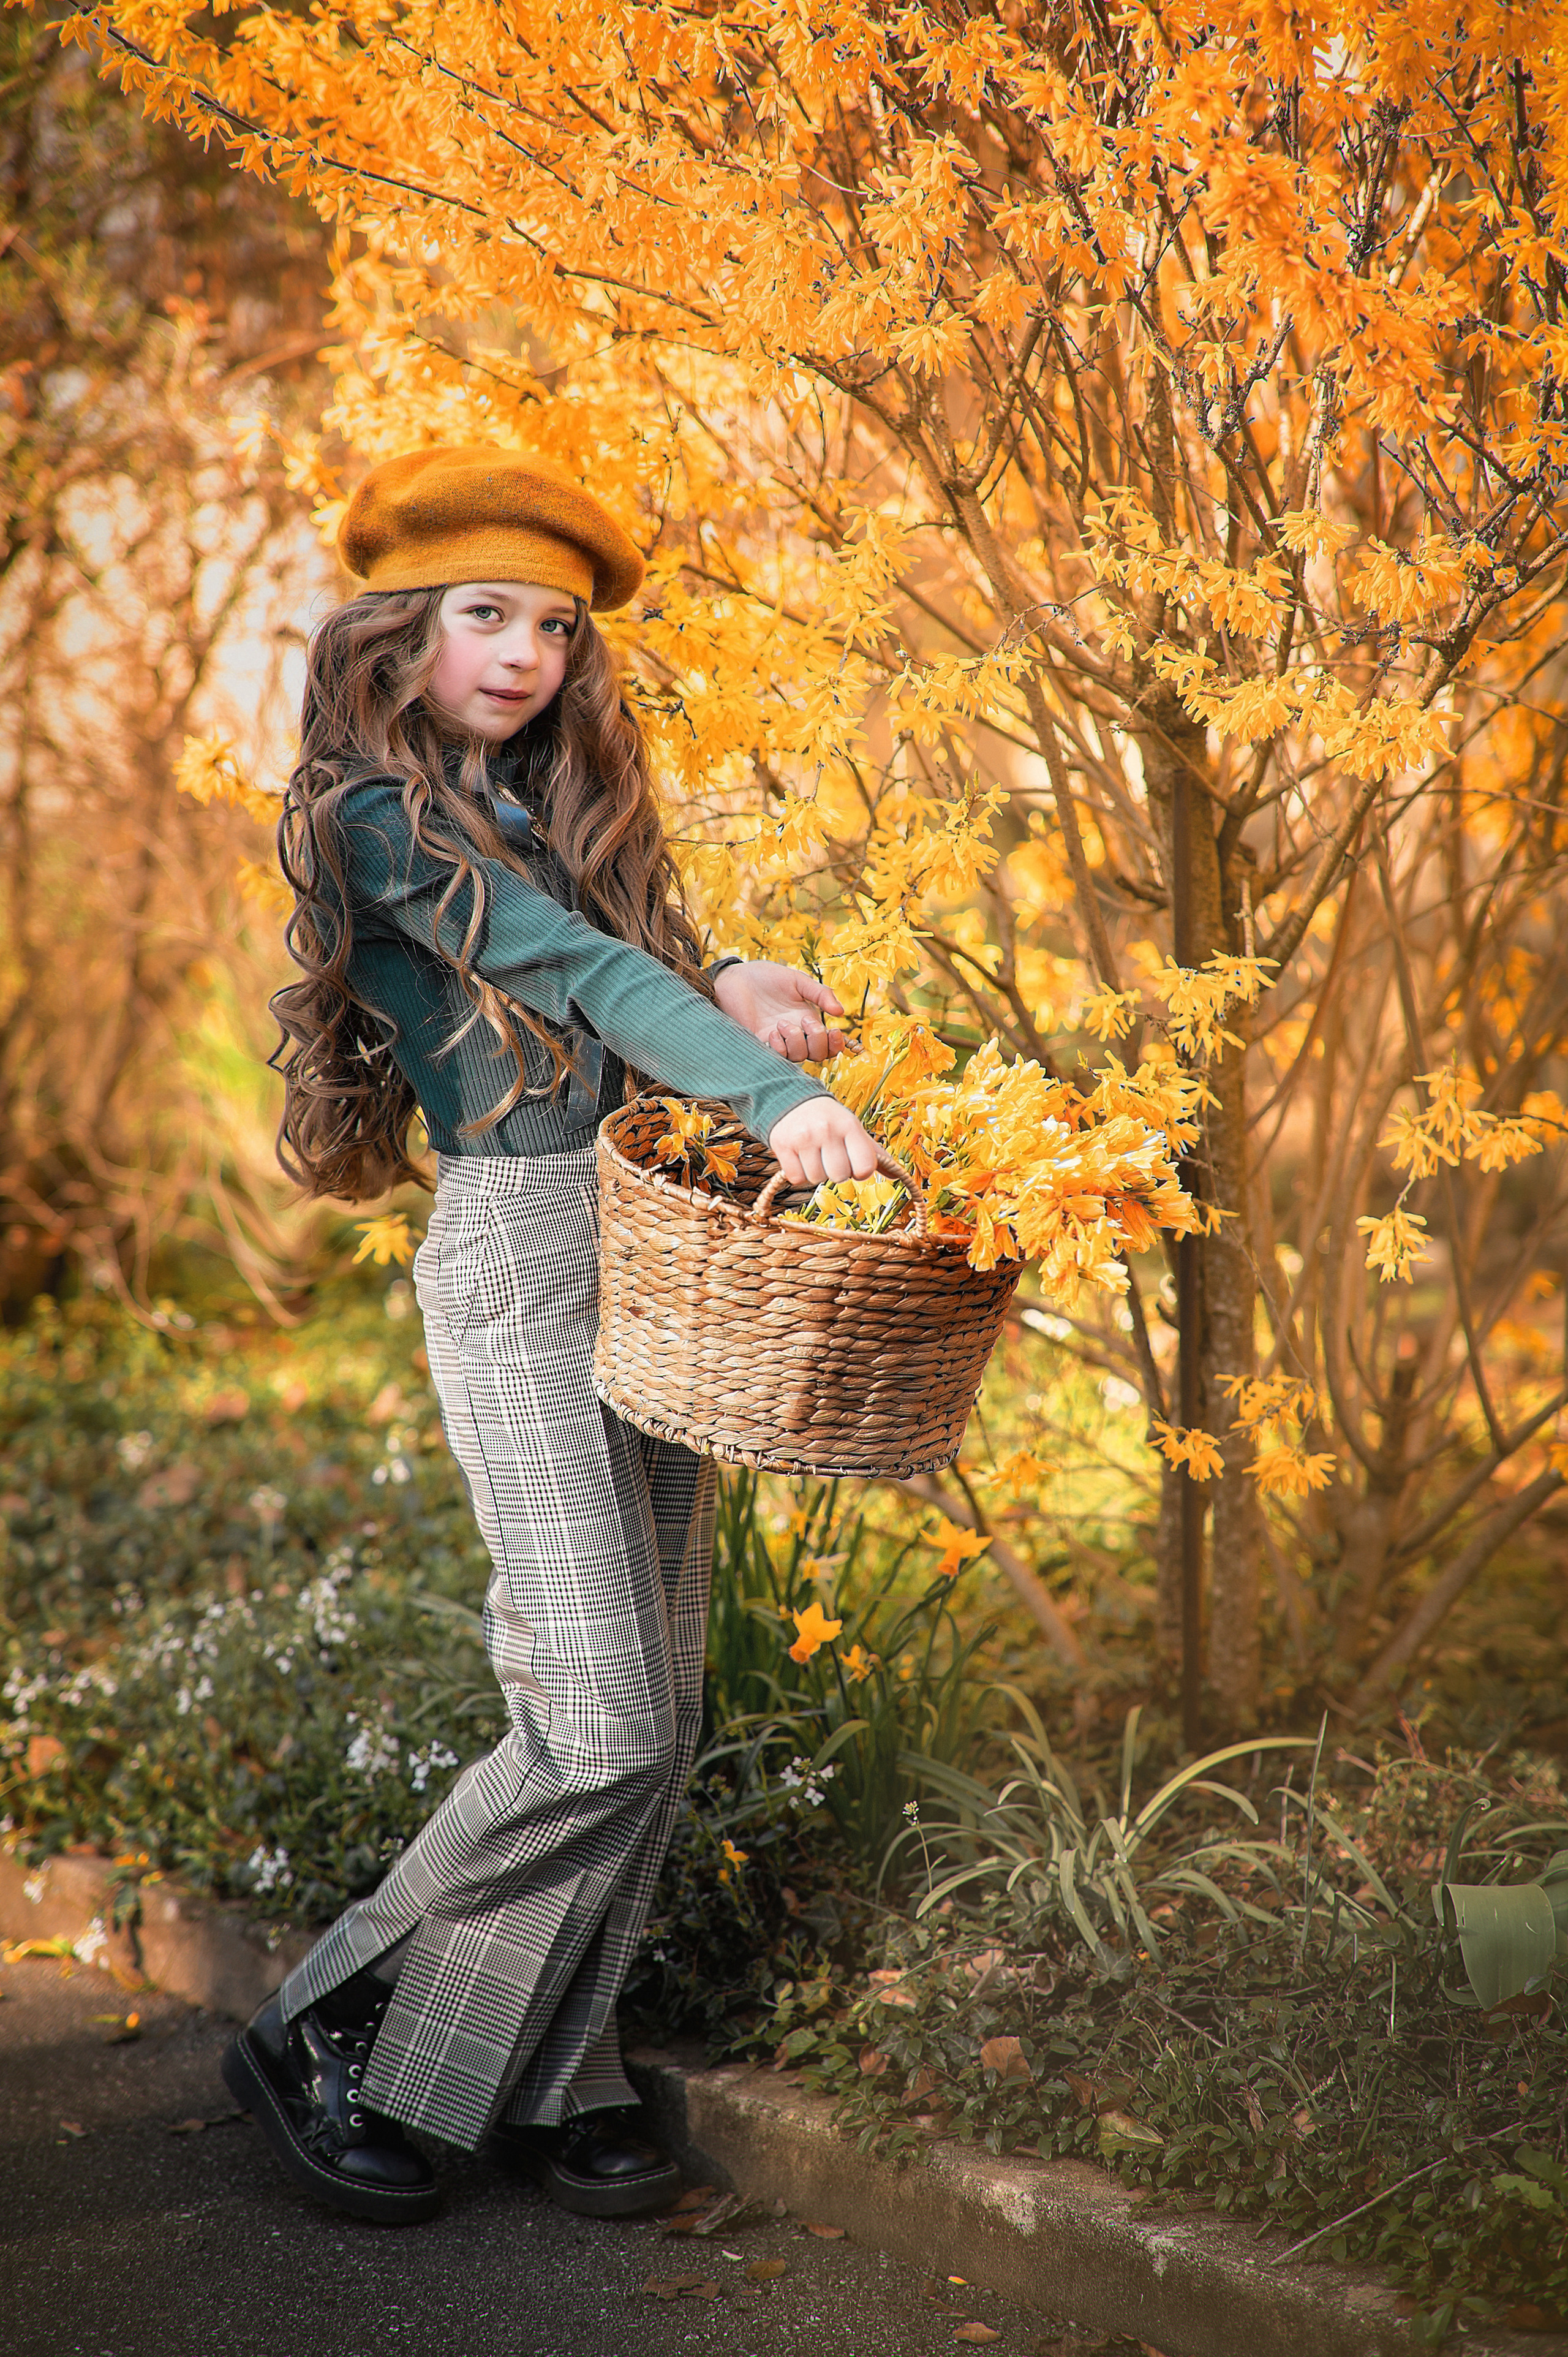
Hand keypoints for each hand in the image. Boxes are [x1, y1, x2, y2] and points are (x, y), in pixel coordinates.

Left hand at [713, 960, 848, 1062]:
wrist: (735, 978)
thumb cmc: (765, 977)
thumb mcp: (797, 981)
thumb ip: (820, 994)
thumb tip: (840, 1012)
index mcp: (807, 1019)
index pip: (828, 1043)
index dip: (835, 1044)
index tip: (834, 1031)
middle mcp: (796, 1033)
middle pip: (818, 1054)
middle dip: (817, 1041)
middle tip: (804, 1021)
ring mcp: (778, 1040)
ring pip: (799, 1057)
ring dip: (795, 1041)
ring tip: (780, 1023)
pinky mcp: (760, 1044)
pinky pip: (777, 1057)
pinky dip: (779, 1048)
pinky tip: (770, 1032)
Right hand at [768, 1096, 881, 1187]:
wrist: (791, 1101)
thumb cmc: (829, 1121)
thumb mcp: (853, 1129)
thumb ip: (874, 1153)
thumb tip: (898, 1176)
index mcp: (849, 1125)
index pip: (865, 1167)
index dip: (859, 1172)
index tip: (852, 1163)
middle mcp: (827, 1130)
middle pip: (839, 1176)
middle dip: (836, 1172)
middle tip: (830, 1157)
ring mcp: (803, 1138)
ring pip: (816, 1179)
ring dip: (816, 1173)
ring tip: (814, 1155)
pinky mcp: (783, 1145)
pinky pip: (796, 1178)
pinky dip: (798, 1174)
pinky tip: (800, 1158)